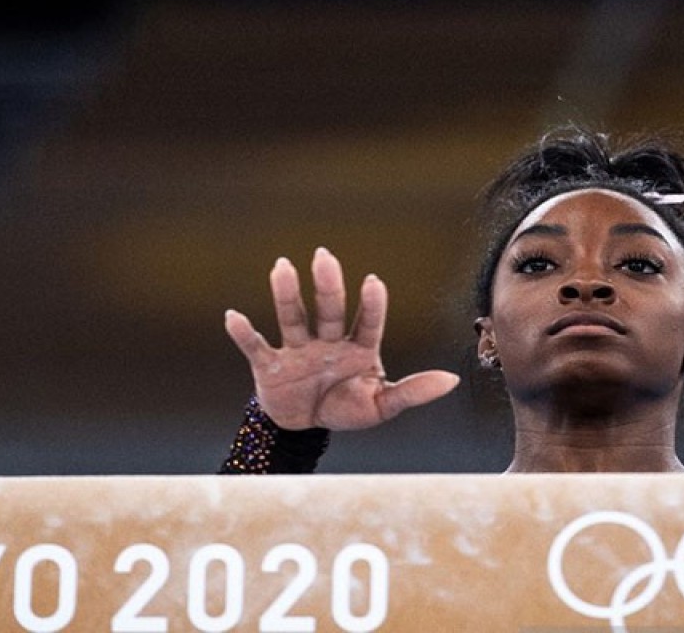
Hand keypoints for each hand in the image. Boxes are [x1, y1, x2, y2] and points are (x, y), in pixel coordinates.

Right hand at [223, 247, 458, 429]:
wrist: (304, 427)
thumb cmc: (346, 406)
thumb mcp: (381, 405)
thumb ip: (412, 392)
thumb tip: (451, 381)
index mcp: (358, 348)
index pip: (367, 322)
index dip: (371, 305)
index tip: (373, 282)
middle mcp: (328, 342)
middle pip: (328, 311)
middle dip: (328, 286)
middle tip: (324, 257)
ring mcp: (298, 350)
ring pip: (293, 318)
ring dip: (287, 294)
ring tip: (282, 267)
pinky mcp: (270, 365)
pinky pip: (256, 346)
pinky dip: (243, 333)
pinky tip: (233, 317)